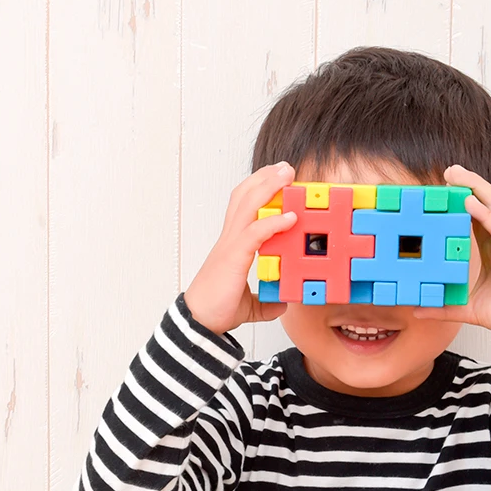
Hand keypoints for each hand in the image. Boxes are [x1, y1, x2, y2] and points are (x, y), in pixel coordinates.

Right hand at [183, 162, 300, 334]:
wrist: (200, 322)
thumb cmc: (218, 310)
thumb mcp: (250, 305)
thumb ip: (266, 302)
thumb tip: (282, 303)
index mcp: (232, 244)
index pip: (242, 205)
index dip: (258, 188)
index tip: (278, 177)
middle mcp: (230, 238)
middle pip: (244, 195)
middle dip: (265, 177)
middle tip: (286, 167)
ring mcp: (231, 245)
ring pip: (247, 204)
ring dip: (269, 186)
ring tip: (287, 174)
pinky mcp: (234, 256)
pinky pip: (255, 232)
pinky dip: (274, 222)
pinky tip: (290, 218)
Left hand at [411, 165, 490, 333]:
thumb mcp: (466, 306)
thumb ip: (443, 306)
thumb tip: (418, 310)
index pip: (475, 217)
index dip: (461, 202)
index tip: (442, 191)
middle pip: (485, 203)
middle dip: (468, 185)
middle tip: (449, 172)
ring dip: (475, 188)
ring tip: (456, 175)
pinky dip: (484, 212)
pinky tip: (470, 201)